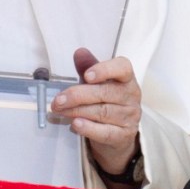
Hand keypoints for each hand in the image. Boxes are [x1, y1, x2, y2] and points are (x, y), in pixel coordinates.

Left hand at [52, 47, 141, 181]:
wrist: (117, 133)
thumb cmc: (105, 101)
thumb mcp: (97, 82)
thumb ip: (88, 66)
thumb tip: (79, 52)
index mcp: (126, 78)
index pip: (122, 68)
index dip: (104, 70)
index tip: (86, 75)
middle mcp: (131, 96)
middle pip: (105, 92)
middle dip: (77, 95)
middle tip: (58, 100)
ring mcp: (130, 116)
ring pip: (102, 112)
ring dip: (77, 111)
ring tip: (60, 110)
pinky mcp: (124, 135)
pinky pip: (106, 132)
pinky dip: (89, 128)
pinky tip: (75, 124)